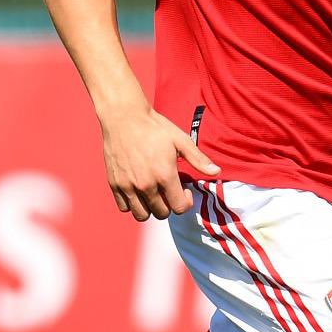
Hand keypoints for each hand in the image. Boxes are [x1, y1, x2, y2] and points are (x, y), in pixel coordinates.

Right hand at [102, 108, 219, 221]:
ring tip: (154, 193)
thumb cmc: (154, 127)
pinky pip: (124, 207)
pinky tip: (139, 190)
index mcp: (164, 175)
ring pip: (142, 215)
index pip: (179, 208)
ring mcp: (128, 186)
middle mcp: (146, 184)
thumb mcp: (180, 140)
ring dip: (151, 208)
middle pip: (162, 213)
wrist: (123, 117)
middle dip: (169, 205)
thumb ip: (198, 159)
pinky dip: (133, 204)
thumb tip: (216, 171)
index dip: (186, 202)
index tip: (184, 191)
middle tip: (168, 190)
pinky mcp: (114, 184)